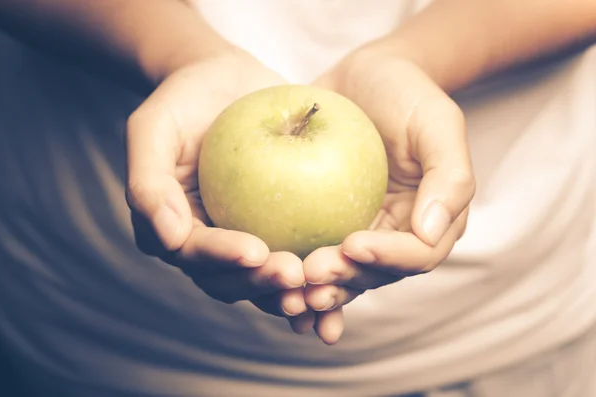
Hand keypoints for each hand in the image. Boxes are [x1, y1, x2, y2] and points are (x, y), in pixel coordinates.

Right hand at [125, 50, 309, 326]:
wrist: (223, 82)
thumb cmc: (183, 100)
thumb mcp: (152, 128)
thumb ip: (148, 182)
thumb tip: (169, 238)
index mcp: (172, 229)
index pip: (194, 254)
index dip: (222, 258)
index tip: (255, 251)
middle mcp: (206, 243)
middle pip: (229, 279)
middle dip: (260, 284)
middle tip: (294, 273)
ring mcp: (241, 237)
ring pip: (264, 277)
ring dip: (290, 288)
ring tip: (320, 279)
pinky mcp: (276, 228)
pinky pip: (297, 250)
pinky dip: (316, 264)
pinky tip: (344, 262)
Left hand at [296, 50, 475, 343]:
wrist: (367, 75)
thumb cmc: (407, 93)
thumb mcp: (438, 121)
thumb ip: (449, 176)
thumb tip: (430, 232)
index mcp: (432, 219)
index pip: (417, 253)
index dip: (387, 258)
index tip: (351, 246)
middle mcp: (396, 233)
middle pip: (375, 272)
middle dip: (345, 280)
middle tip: (310, 272)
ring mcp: (361, 229)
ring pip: (342, 271)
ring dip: (317, 287)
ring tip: (289, 287)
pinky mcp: (326, 221)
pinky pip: (311, 248)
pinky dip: (295, 268)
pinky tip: (269, 275)